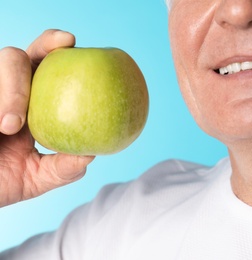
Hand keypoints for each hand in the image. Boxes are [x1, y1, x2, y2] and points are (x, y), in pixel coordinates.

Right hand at [0, 30, 94, 206]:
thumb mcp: (35, 178)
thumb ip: (63, 169)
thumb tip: (90, 154)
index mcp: (31, 107)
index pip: (48, 73)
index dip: (58, 50)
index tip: (72, 41)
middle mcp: (9, 95)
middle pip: (24, 56)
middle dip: (45, 45)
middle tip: (62, 45)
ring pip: (4, 63)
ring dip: (13, 90)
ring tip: (9, 126)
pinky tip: (1, 125)